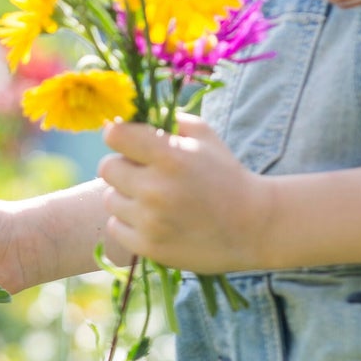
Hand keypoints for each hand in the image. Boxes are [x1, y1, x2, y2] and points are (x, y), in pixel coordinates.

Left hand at [98, 115, 270, 273]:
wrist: (254, 227)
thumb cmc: (225, 175)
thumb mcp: (205, 137)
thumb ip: (168, 119)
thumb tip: (129, 113)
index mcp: (171, 157)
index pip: (115, 135)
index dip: (117, 135)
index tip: (126, 140)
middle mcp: (156, 189)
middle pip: (106, 167)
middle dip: (122, 166)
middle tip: (143, 172)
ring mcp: (151, 221)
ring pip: (110, 199)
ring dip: (126, 196)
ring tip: (153, 199)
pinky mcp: (149, 246)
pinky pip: (115, 226)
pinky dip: (129, 222)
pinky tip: (152, 219)